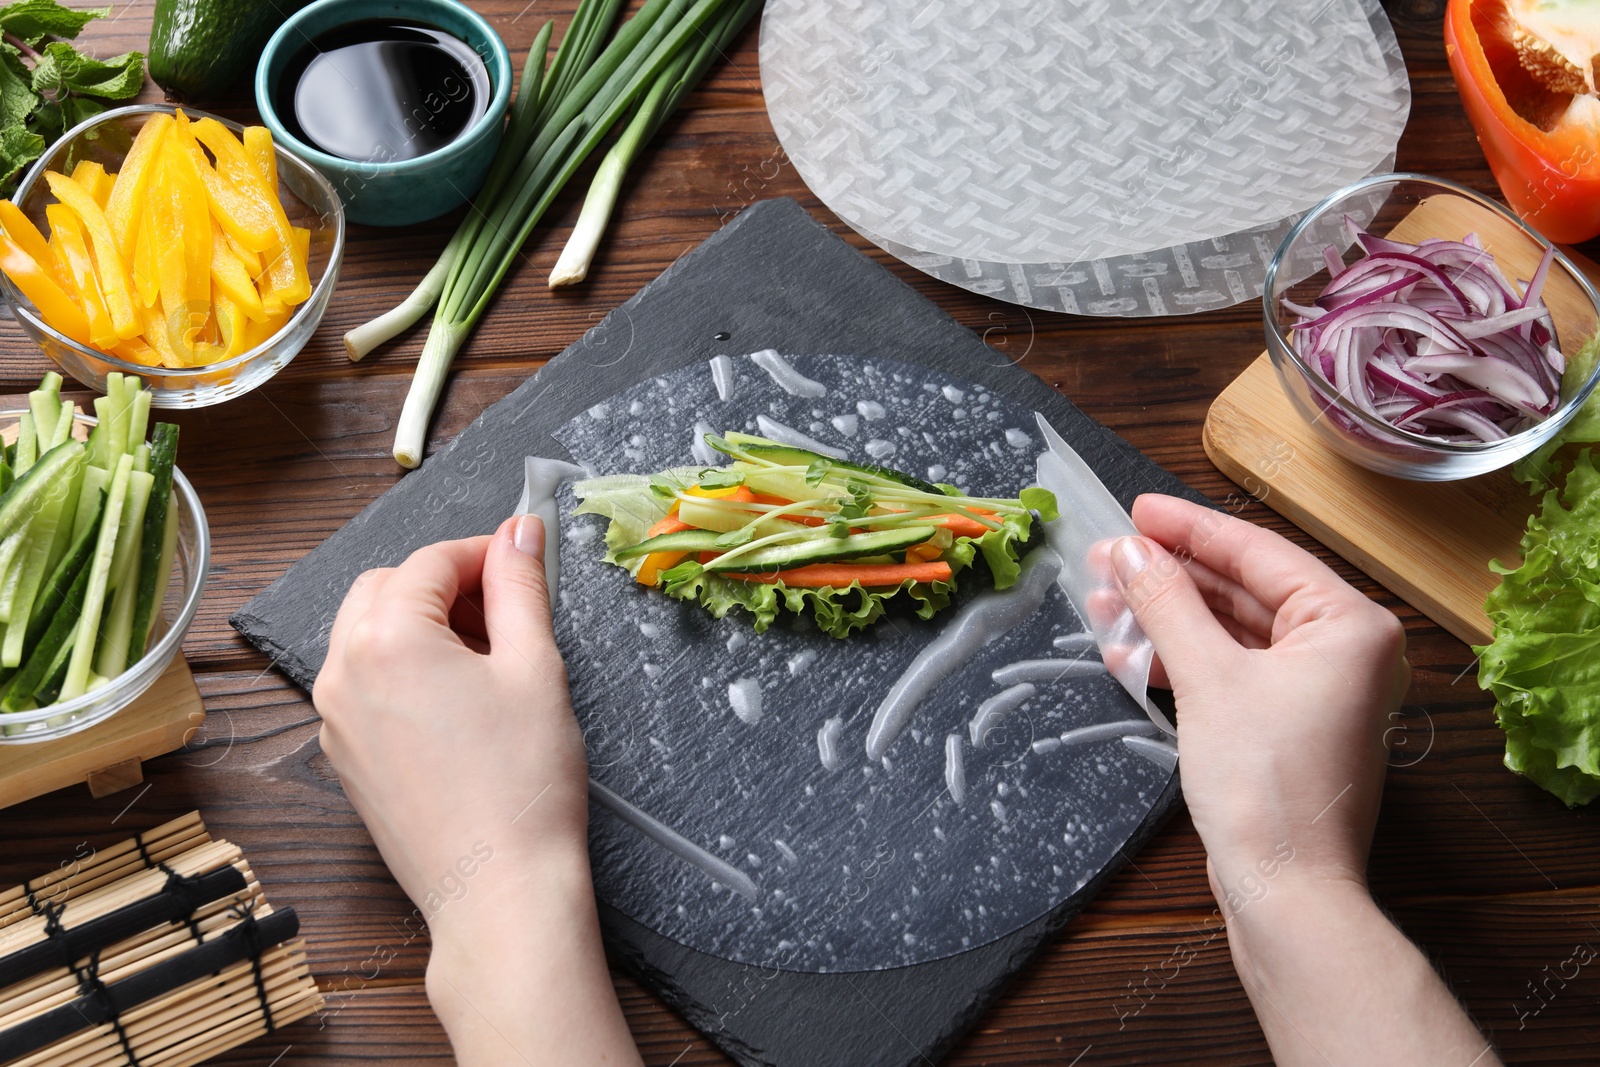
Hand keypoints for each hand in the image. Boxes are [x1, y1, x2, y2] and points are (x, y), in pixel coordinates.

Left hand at [314, 516, 639, 1066]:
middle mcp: (342, 672)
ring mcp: (334, 719)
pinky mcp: (343, 757)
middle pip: (386, 588)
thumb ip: (521, 587)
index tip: (524, 564)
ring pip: (368, 635)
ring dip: (420, 625)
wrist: (498, 888)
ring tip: (487, 659)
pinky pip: (363, 686)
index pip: (432, 561)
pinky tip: (459, 704)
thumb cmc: (523, 782)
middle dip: (444, 585)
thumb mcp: (535, 667)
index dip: (484, 553)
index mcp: (387, 638)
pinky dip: (403, 671)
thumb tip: (519, 530)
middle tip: (506, 611)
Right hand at [1111, 494, 1407, 900]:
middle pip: (1244, 590)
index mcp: (1349, 624)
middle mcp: (1345, 650)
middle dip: (1170, 578)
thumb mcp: (1207, 678)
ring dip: (1168, 620)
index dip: (1190, 528)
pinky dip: (1186, 661)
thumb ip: (1166, 603)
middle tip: (1107, 560)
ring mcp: (1318, 690)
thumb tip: (1129, 550)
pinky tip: (1133, 656)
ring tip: (1104, 607)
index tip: (1136, 510)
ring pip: (1233, 632)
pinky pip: (1233, 670)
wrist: (1286, 890)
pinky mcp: (1289, 724)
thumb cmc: (1265, 784)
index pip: (1259, 553)